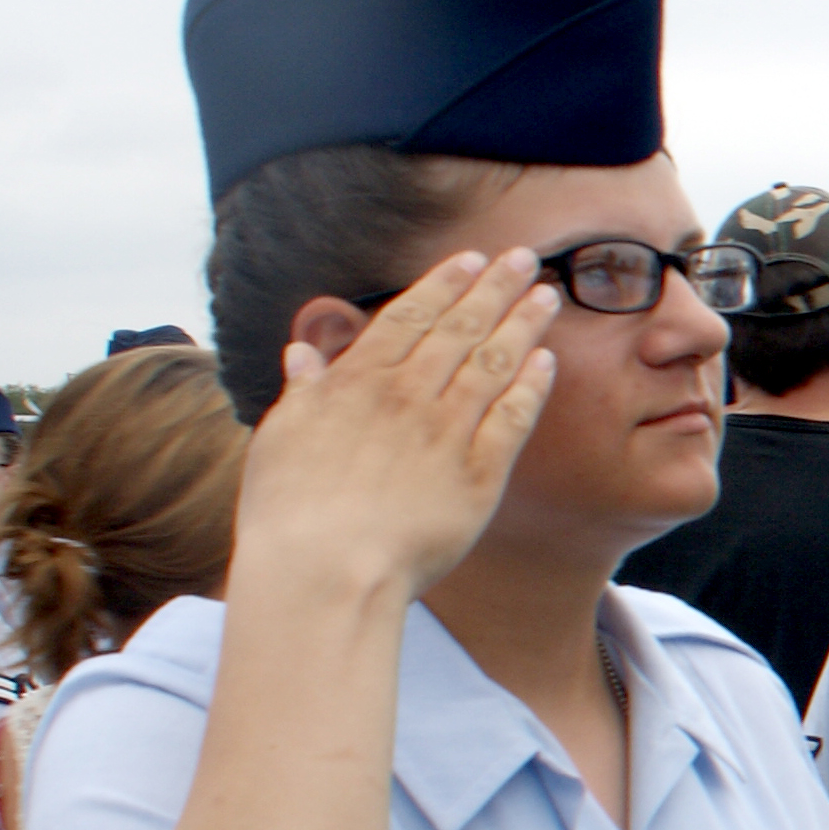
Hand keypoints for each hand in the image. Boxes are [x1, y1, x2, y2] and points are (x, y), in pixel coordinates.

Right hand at [232, 251, 558, 604]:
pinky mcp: (477, 477)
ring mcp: (444, 434)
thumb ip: (303, 389)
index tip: (471, 259)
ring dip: (523, 326)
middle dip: (495, 288)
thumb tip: (302, 351)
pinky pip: (511, 421)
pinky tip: (548, 363)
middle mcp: (406, 397)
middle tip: (525, 257)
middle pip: (460, 329)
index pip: (409, 316)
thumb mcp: (280, 437)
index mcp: (356, 383)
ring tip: (548, 297)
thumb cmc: (290, 513)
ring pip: (492, 365)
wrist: (324, 572)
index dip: (444, 283)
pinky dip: (531, 388)